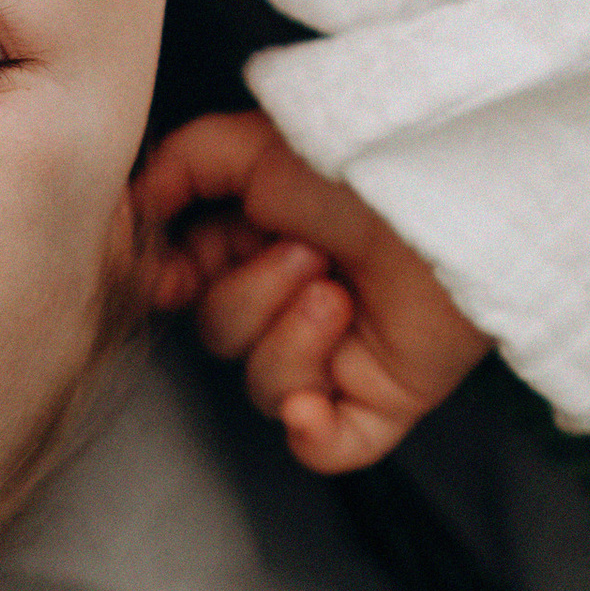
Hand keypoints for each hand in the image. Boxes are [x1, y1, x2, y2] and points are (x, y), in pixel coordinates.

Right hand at [135, 110, 493, 475]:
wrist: (456, 196)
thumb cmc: (370, 162)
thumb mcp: (258, 141)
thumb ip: (183, 163)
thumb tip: (133, 206)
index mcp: (264, 242)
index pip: (192, 286)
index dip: (172, 287)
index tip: (166, 276)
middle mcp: (296, 301)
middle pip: (222, 338)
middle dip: (253, 298)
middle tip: (309, 256)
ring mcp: (340, 355)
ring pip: (267, 389)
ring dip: (292, 344)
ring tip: (339, 295)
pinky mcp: (384, 397)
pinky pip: (326, 449)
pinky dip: (311, 435)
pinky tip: (312, 406)